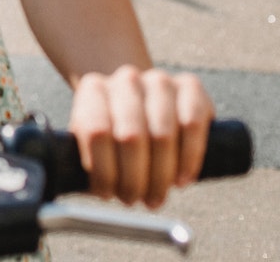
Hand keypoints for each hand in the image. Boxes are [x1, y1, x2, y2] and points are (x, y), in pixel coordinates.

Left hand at [70, 65, 213, 207]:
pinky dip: (189, 159)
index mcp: (93, 89)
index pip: (96, 132)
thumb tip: (98, 190)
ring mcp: (159, 80)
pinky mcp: (191, 86)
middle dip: (134, 179)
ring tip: (156, 196)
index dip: (104, 170)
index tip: (108, 194)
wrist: (141, 102)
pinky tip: (182, 179)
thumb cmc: (114, 131)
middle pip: (130, 136)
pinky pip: (192, 126)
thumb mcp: (91, 141)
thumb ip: (88, 160)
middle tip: (135, 200)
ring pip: (163, 135)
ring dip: (161, 175)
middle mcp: (126, 79)